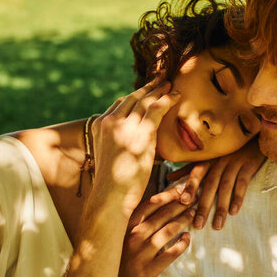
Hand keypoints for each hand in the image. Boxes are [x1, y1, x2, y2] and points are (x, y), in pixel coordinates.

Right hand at [90, 80, 179, 215]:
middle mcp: (110, 121)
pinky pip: (157, 109)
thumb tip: (128, 143)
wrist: (111, 196)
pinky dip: (168, 99)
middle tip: (160, 79)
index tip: (145, 91)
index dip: (135, 95)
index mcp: (100, 126)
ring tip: (170, 84)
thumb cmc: (112, 184)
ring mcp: (125, 125)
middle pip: (133, 97)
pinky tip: (176, 95)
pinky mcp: (142, 132)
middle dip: (148, 87)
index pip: (120, 104)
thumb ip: (117, 143)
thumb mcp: (109, 157)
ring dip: (159, 90)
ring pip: (146, 100)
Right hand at [115, 187, 194, 276]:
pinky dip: (182, 244)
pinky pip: (170, 254)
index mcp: (125, 226)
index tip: (180, 191)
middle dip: (180, 205)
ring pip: (168, 232)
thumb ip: (133, 222)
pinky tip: (187, 238)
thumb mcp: (118, 237)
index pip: (150, 204)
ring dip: (183, 221)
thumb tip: (154, 203)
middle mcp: (133, 237)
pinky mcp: (148, 270)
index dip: (167, 195)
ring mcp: (141, 254)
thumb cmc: (116, 259)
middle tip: (193, 200)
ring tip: (193, 215)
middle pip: (162, 215)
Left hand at [168, 138, 264, 230]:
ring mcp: (234, 163)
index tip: (183, 202)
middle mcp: (219, 161)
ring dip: (221, 207)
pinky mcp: (248, 165)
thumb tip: (168, 177)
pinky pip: (242, 183)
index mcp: (208, 160)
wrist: (252, 137)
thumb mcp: (208, 157)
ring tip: (217, 225)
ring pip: (225, 187)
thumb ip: (189, 168)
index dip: (189, 187)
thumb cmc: (227, 151)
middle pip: (210, 185)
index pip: (196, 174)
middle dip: (204, 205)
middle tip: (198, 224)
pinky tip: (234, 212)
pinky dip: (238, 197)